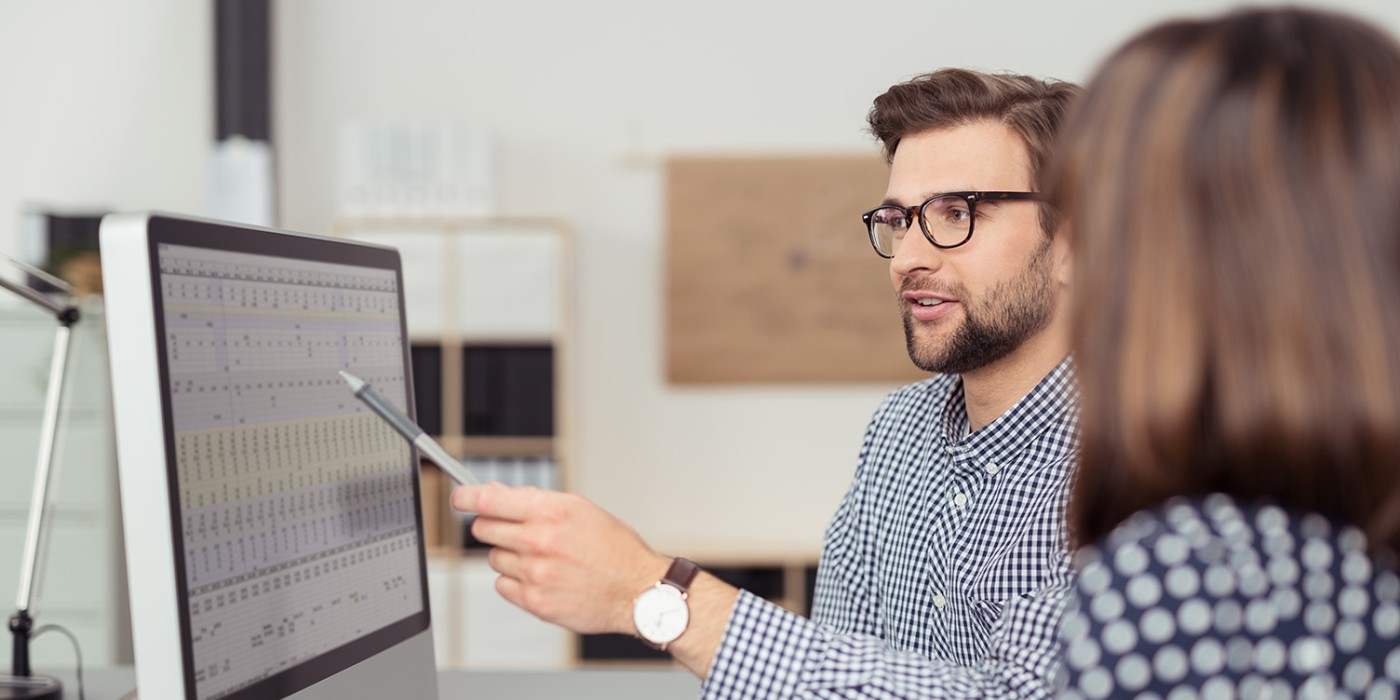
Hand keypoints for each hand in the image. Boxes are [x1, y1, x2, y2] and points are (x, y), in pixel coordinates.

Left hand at [450, 483, 670, 635]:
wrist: (637, 591)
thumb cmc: (615, 549)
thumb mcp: (581, 509)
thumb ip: (536, 501)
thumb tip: (498, 494)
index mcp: (552, 511)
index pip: (489, 500)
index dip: (467, 497)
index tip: (460, 497)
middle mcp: (540, 541)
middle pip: (483, 528)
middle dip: (492, 525)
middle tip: (512, 529)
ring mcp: (535, 573)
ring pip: (493, 558)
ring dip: (509, 555)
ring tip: (542, 558)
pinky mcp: (535, 602)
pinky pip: (503, 585)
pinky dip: (515, 580)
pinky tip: (541, 577)